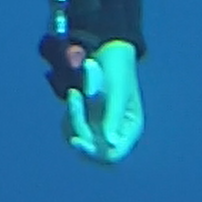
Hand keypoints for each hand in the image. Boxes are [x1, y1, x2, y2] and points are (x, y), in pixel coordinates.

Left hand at [65, 40, 142, 163]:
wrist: (105, 48)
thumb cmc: (116, 68)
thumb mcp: (116, 91)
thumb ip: (113, 117)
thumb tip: (111, 144)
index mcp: (131, 127)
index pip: (114, 153)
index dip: (96, 151)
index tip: (77, 140)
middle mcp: (116, 131)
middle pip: (93, 147)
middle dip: (80, 126)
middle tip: (73, 102)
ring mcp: (101, 126)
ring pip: (79, 136)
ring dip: (74, 116)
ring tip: (76, 91)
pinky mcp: (87, 119)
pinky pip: (72, 127)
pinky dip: (70, 113)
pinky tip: (75, 94)